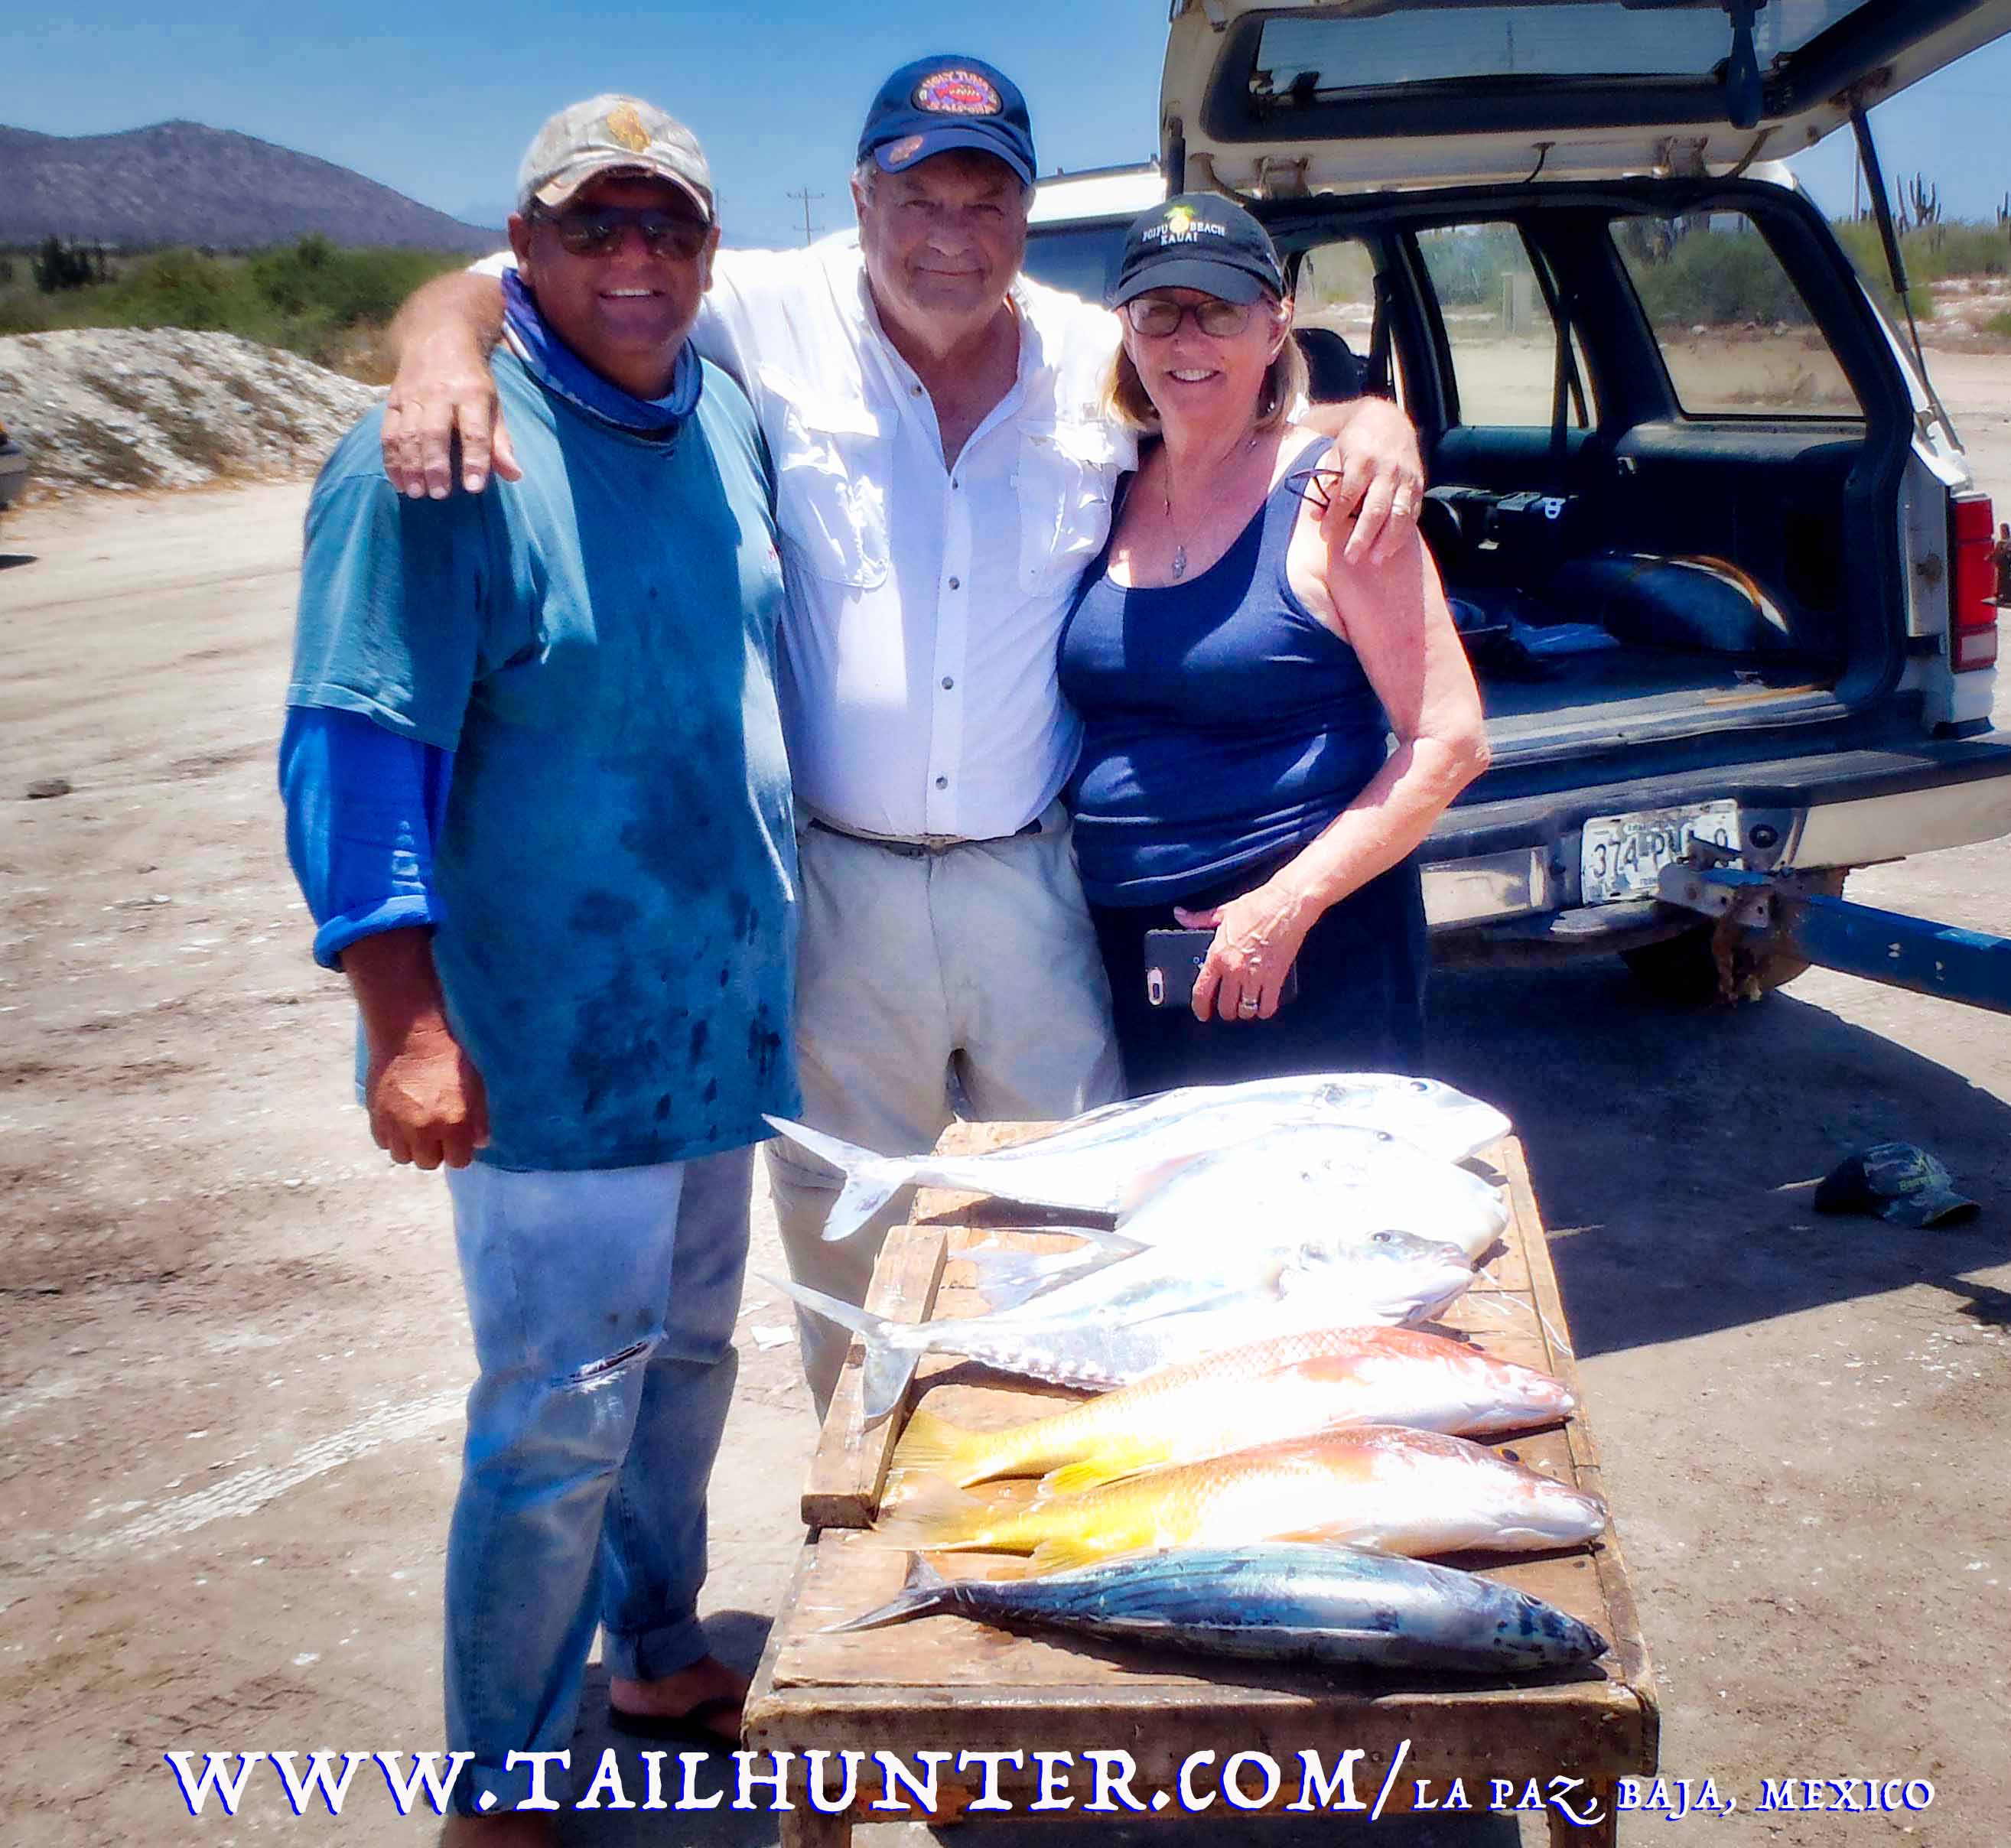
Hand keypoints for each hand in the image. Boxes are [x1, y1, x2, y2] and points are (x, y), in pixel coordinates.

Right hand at [365, 1018, 489, 1169]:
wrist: (410, 1037)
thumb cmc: (448, 1059)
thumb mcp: (475, 1087)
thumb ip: (479, 1119)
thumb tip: (479, 1144)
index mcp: (453, 1124)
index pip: (458, 1162)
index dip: (459, 1151)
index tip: (456, 1140)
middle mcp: (423, 1130)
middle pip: (428, 1163)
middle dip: (434, 1150)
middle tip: (435, 1132)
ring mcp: (396, 1126)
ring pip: (403, 1157)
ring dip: (411, 1146)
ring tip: (415, 1128)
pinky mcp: (376, 1118)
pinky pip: (384, 1143)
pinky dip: (392, 1136)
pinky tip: (399, 1120)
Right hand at [381, 331, 520, 499]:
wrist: (438, 339)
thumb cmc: (471, 381)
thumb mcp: (493, 405)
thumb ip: (501, 442)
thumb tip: (514, 475)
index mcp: (471, 395)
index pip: (474, 431)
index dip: (475, 460)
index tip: (473, 488)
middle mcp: (439, 394)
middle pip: (434, 433)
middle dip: (435, 466)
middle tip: (438, 495)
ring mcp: (413, 397)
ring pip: (407, 434)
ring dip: (409, 466)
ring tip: (416, 493)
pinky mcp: (393, 401)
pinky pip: (388, 432)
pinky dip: (391, 459)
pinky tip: (398, 481)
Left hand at [1175, 885, 1316, 1024]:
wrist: (1287, 904)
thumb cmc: (1257, 906)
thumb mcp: (1223, 912)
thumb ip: (1199, 919)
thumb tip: (1181, 915)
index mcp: (1218, 955)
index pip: (1201, 992)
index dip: (1200, 1008)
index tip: (1202, 1013)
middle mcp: (1235, 970)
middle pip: (1225, 1007)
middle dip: (1225, 1011)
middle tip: (1228, 1008)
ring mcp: (1255, 976)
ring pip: (1245, 1010)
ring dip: (1244, 1012)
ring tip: (1245, 1006)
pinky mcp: (1275, 978)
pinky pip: (1267, 1006)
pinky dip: (1264, 1010)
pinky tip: (1263, 1005)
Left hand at [1310, 397, 1423, 566]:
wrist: (1388, 420)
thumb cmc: (1356, 442)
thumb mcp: (1336, 454)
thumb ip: (1328, 483)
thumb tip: (1316, 515)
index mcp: (1362, 460)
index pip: (1347, 495)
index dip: (1335, 517)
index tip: (1324, 535)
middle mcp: (1387, 469)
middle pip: (1375, 509)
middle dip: (1362, 536)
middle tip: (1350, 558)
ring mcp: (1406, 477)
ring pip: (1399, 513)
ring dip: (1387, 540)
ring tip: (1375, 560)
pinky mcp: (1418, 484)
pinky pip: (1413, 513)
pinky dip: (1403, 533)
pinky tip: (1391, 549)